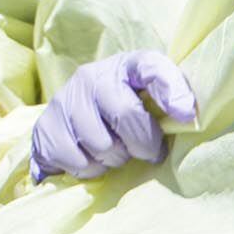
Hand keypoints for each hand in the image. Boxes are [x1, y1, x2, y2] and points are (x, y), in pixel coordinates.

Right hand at [29, 50, 197, 182]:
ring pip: (100, 145)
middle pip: (126, 115)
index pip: (151, 67)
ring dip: (115, 159)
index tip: (187, 115)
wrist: (75, 111)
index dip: (172, 91)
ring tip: (116, 152)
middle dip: (143, 144)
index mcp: (125, 64)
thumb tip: (188, 116)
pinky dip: (90, 169)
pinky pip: (75, 161)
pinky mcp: (44, 127)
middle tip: (147, 151)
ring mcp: (64, 100)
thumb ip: (170, 97)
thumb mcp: (150, 93)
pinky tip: (93, 159)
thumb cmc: (124, 103)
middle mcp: (92, 76)